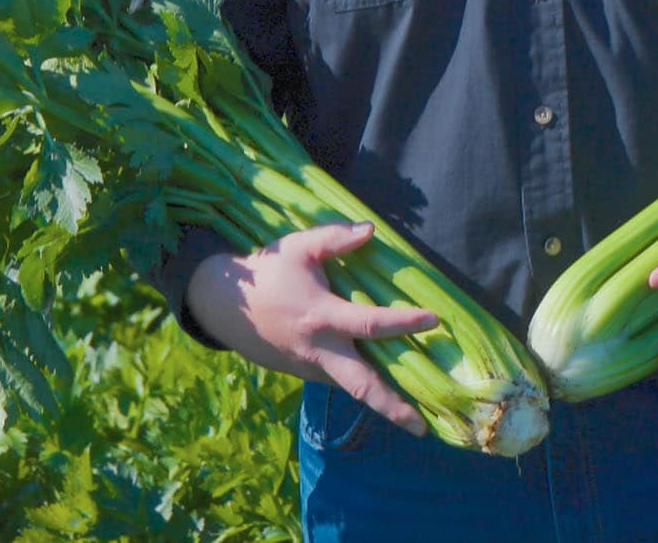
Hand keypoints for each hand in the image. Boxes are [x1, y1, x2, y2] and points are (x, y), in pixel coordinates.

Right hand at [184, 221, 439, 435]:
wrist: (224, 307)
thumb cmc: (267, 273)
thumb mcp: (297, 247)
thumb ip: (334, 238)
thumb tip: (371, 229)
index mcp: (322, 317)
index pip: (370, 324)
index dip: (403, 322)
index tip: (434, 319)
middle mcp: (320, 350)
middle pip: (362, 387)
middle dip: (393, 409)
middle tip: (422, 428)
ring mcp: (312, 367)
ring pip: (353, 389)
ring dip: (383, 404)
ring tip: (418, 417)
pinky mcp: (305, 373)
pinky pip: (340, 380)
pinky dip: (364, 385)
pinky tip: (388, 387)